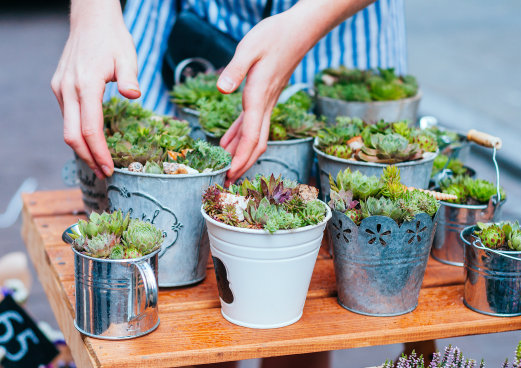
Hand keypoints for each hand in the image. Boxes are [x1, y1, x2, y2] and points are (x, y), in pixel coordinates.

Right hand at [51, 0, 139, 178]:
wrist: (90, 20)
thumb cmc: (112, 39)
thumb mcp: (127, 56)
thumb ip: (129, 78)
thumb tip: (134, 96)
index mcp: (86, 85)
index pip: (90, 130)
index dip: (99, 153)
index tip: (109, 169)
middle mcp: (68, 89)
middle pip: (72, 136)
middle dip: (88, 158)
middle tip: (104, 174)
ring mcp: (60, 88)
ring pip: (67, 128)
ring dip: (82, 148)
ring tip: (99, 162)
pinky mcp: (59, 87)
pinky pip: (67, 117)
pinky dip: (78, 133)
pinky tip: (92, 140)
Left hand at [217, 10, 313, 182]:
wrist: (299, 30)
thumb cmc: (274, 35)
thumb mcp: (250, 47)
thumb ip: (235, 69)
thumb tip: (221, 88)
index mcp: (259, 96)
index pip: (251, 136)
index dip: (241, 158)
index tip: (230, 174)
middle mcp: (264, 104)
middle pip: (255, 144)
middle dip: (242, 165)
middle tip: (227, 183)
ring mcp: (266, 102)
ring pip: (254, 136)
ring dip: (240, 154)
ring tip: (225, 171)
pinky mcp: (263, 96)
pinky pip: (250, 123)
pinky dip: (238, 137)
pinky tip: (226, 144)